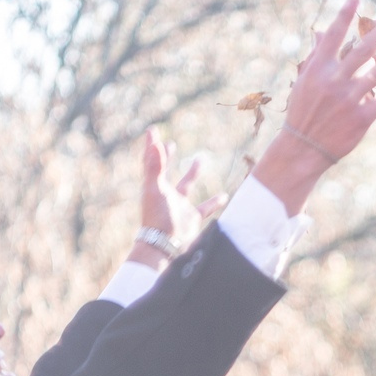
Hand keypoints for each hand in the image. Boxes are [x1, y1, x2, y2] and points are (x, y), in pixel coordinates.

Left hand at [138, 131, 218, 250]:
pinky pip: (204, 208)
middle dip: (166, 158)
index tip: (152, 130)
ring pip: (186, 186)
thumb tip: (156, 143)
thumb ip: (155, 166)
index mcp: (154, 186)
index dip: (152, 146)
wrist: (165, 245)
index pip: (151, 162)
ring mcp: (179, 206)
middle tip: (170, 145)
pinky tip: (224, 197)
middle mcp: (165, 195)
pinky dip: (213, 202)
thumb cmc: (158, 217)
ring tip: (199, 160)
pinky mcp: (191, 218)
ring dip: (192, 174)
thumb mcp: (156, 189)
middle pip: (165, 172)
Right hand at [250, 0, 375, 213]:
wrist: (302, 149)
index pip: (332, 37)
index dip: (343, 16)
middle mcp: (333, 81)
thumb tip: (323, 31)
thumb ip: (319, 56)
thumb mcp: (306, 81)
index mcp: (318, 69)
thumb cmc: (304, 112)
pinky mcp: (361, 118)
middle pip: (362, 50)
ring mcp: (348, 99)